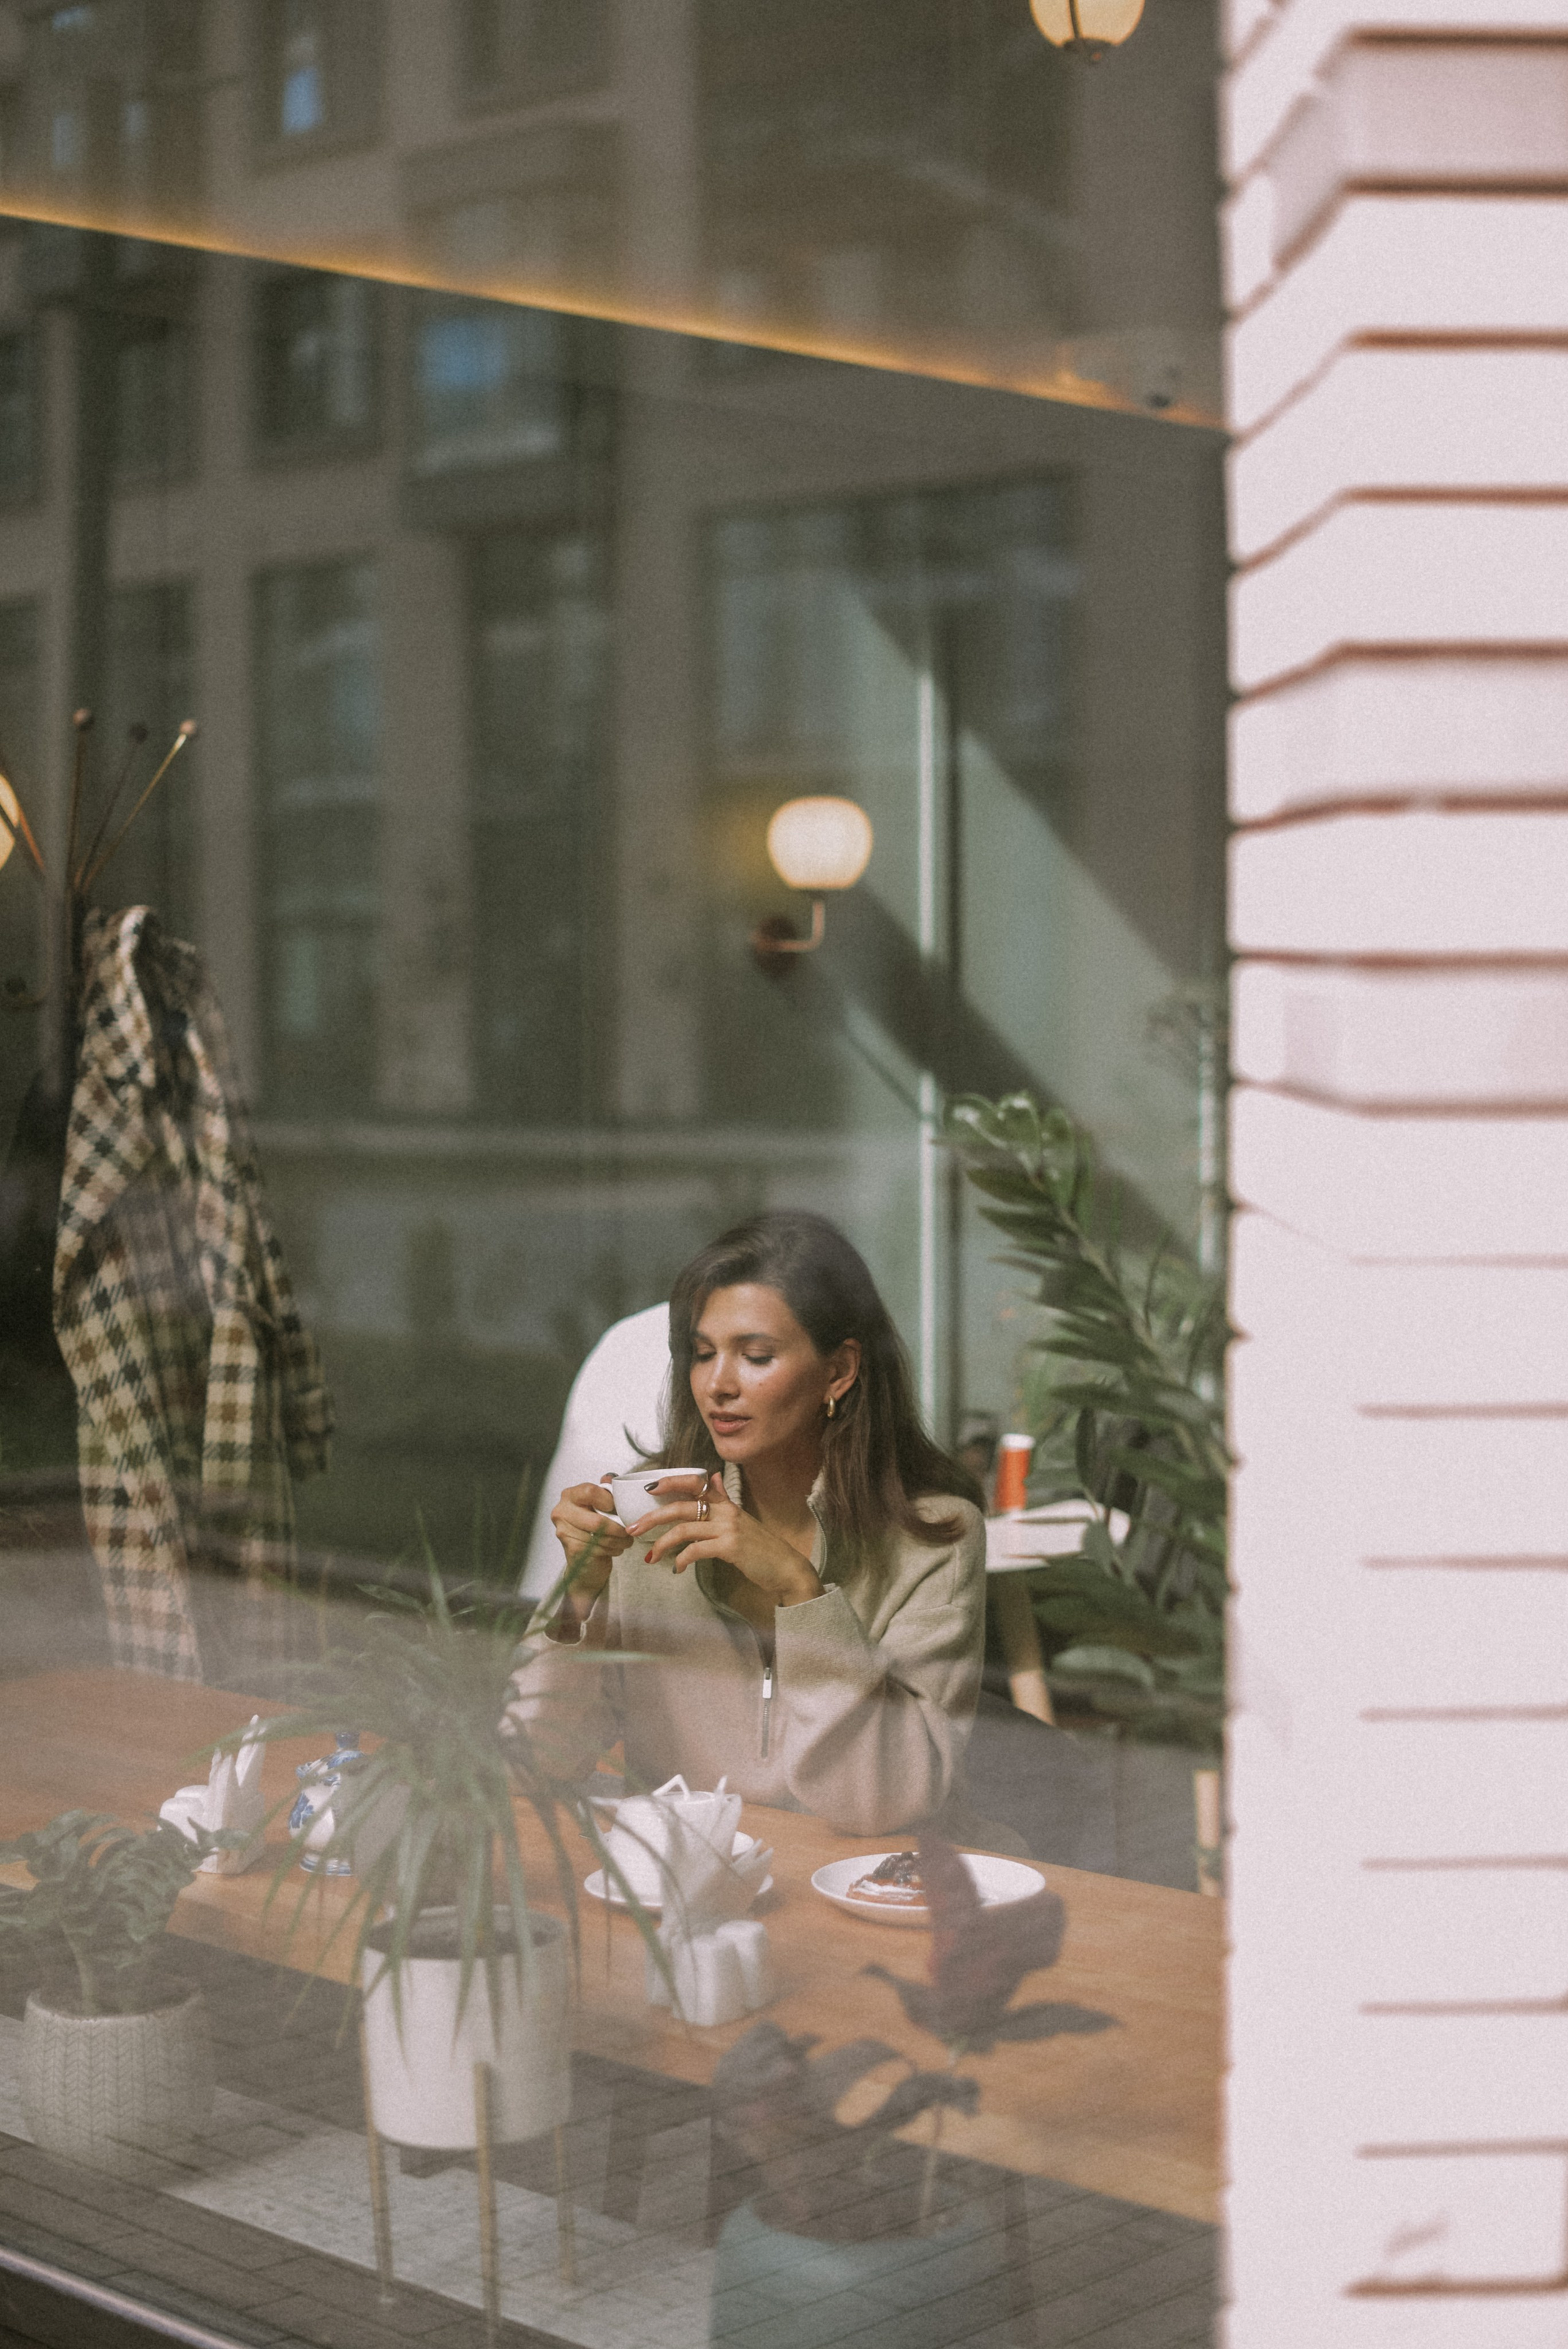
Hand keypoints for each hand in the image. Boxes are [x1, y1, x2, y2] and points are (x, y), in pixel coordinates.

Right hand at [549, 1477, 630, 1628]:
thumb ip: (605, 1490)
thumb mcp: (600, 1506)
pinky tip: (616, 1548)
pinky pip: (598, 1548)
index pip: (590, 1491)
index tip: (617, 1508)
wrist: (585, 1561)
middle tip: (629, 1530)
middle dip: (619, 1527)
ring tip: (625, 1540)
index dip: (609, 1500)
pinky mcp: (571, 1549)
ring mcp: (563, 1531)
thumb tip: (611, 1478)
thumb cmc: (594, 1530)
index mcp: (569, 1495)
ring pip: (600, 1536)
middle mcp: (561, 1511)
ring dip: (619, 1540)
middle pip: (597, 1519)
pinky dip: (612, 1549)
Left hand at [643, 1474, 822, 1607]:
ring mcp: (729, 1528)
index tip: (649, 1488)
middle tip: (633, 1529)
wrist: (785, 1567)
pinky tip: (677, 1568)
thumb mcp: (741, 1518)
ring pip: (684, 1530)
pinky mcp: (730, 1547)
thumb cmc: (759, 1547)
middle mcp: (726, 1511)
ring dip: (662, 1544)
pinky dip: (681, 1560)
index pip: (696, 1483)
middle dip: (652, 1518)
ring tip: (650, 1558)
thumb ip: (724, 1498)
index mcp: (726, 1502)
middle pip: (681, 1507)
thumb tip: (713, 1476)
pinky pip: (696, 1550)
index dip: (671, 1482)